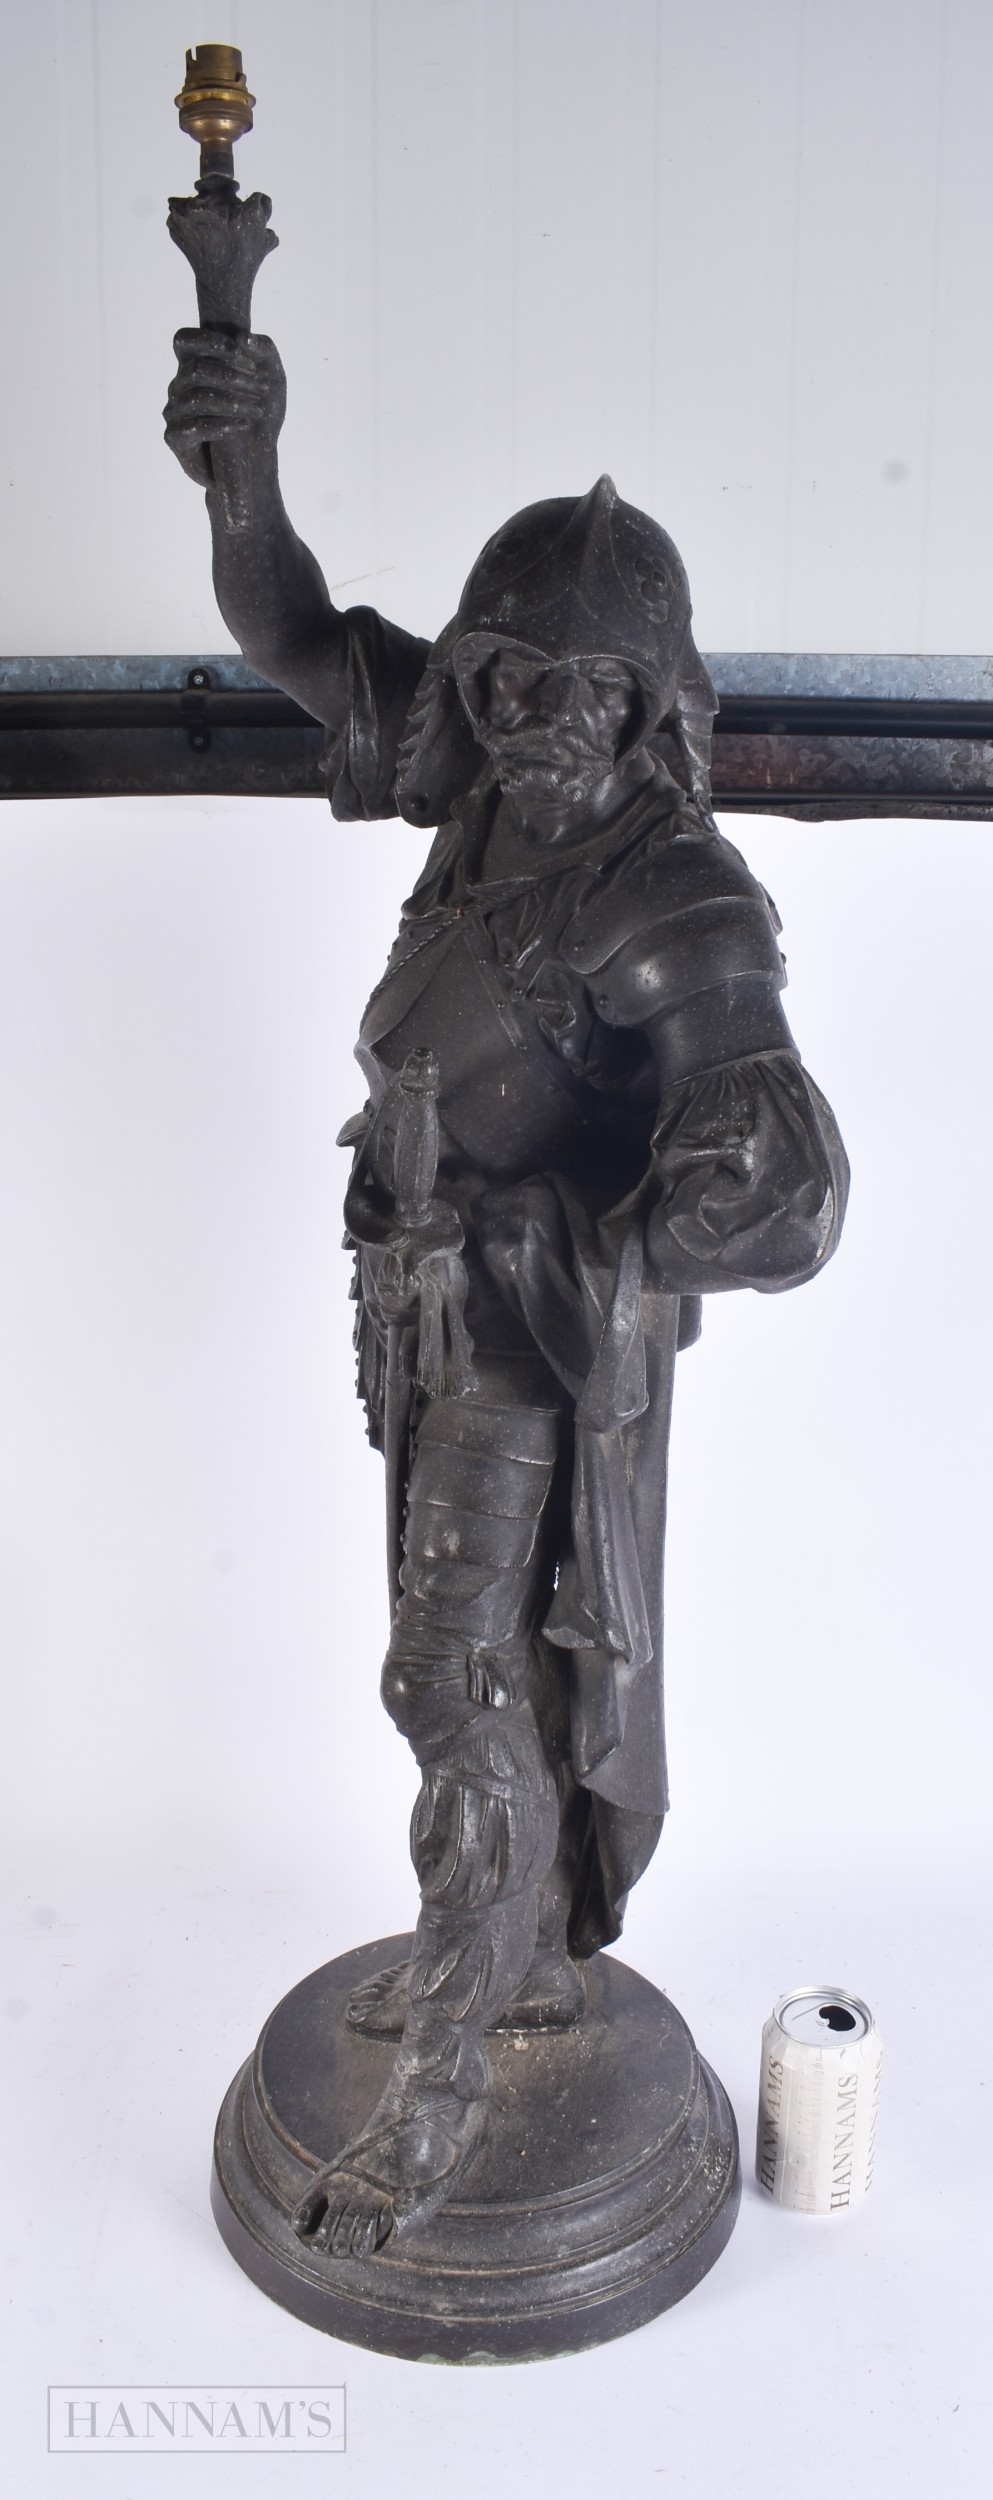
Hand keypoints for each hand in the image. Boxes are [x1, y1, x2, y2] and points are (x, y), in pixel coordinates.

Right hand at [163, 329, 285, 489]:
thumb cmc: (261, 416)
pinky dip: (221, 425)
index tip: (237, 351)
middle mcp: (180, 386)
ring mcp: (174, 412)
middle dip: (232, 376)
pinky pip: (193, 427)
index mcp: (196, 365)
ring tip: (258, 410)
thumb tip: (244, 337)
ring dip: (232, 402)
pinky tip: (243, 426)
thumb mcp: (273, 380)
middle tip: (263, 388)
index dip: (206, 341)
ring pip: (196, 398)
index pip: (184, 341)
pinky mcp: (175, 438)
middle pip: (195, 369)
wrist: (255, 463)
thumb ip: (264, 351)